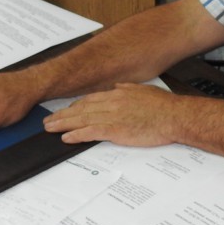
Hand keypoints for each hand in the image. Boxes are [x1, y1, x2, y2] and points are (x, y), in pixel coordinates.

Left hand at [43, 83, 176, 146]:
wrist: (175, 116)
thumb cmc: (164, 107)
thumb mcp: (144, 90)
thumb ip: (128, 89)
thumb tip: (118, 87)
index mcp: (118, 94)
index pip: (90, 100)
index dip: (75, 106)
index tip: (65, 111)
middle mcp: (112, 103)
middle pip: (81, 109)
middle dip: (62, 115)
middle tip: (48, 121)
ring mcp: (113, 116)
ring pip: (81, 119)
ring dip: (63, 124)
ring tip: (50, 128)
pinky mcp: (116, 130)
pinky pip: (90, 132)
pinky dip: (76, 134)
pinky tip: (65, 137)